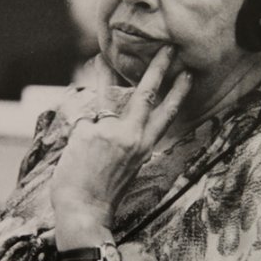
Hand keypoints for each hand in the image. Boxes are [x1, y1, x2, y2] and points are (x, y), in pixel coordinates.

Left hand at [50, 46, 191, 248]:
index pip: (166, 115)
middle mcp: (131, 137)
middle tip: (167, 48)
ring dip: (106, 72)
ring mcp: (109, 133)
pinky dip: (76, 128)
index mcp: (144, 148)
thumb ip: (125, 142)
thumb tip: (113, 120)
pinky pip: (80, 120)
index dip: (178, 93)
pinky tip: (74, 147)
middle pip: (147, 95)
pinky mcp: (87, 133)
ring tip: (102, 54)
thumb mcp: (126, 167)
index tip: (186, 75)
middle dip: (158, 69)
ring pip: (108, 94)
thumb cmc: (102, 194)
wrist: (83, 211)